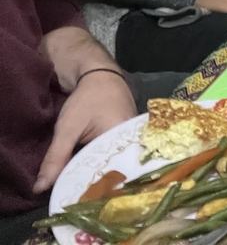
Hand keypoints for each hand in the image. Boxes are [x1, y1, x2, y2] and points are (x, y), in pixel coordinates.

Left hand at [34, 71, 135, 191]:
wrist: (101, 75)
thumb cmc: (87, 99)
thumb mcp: (67, 128)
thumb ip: (56, 158)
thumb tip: (41, 188)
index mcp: (124, 139)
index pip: (110, 173)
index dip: (93, 190)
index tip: (77, 201)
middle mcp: (136, 141)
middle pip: (116, 171)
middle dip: (98, 185)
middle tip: (81, 199)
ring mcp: (135, 139)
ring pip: (118, 165)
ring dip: (103, 174)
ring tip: (89, 190)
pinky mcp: (131, 138)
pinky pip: (119, 157)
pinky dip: (107, 164)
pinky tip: (97, 173)